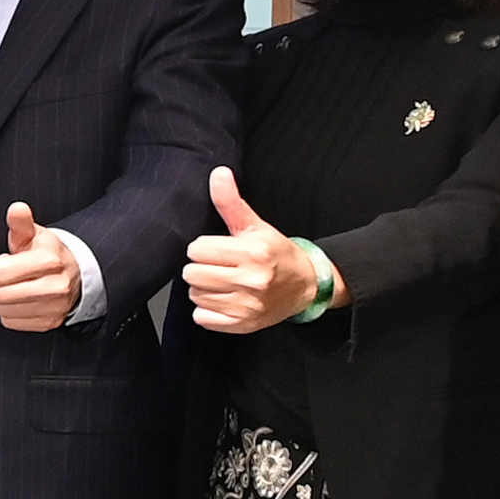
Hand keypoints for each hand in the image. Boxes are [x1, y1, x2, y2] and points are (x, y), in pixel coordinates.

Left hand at [0, 198, 85, 333]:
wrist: (75, 274)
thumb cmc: (47, 253)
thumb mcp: (34, 234)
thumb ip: (21, 222)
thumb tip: (17, 209)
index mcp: (50, 260)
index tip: (5, 262)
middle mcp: (56, 286)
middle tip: (7, 277)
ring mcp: (55, 307)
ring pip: (3, 310)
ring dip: (2, 300)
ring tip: (15, 287)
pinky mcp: (50, 323)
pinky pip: (12, 322)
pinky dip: (11, 313)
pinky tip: (21, 301)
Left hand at [180, 166, 326, 331]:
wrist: (307, 285)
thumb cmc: (276, 253)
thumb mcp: (255, 226)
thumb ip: (231, 202)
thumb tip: (218, 173)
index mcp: (253, 252)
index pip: (196, 250)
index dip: (203, 248)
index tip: (217, 249)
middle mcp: (251, 280)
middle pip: (192, 273)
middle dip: (200, 267)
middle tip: (217, 266)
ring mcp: (247, 306)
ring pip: (195, 295)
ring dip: (203, 288)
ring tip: (222, 282)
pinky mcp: (243, 325)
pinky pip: (202, 318)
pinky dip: (208, 310)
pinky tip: (223, 299)